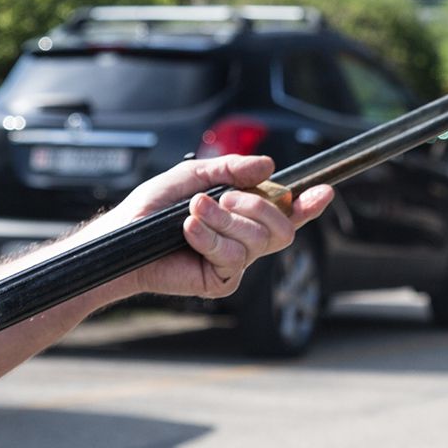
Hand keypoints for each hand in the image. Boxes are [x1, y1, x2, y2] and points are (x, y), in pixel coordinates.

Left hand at [100, 155, 332, 299]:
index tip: (323, 190)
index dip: (308, 204)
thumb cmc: (152, 209)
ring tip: (193, 213)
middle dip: (256, 206)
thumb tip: (268, 166)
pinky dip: (210, 239)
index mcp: (243, 213)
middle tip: (222, 199)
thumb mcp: (193, 176)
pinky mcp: (220, 281)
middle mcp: (244, 238)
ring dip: (224, 220)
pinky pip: (233, 257)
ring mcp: (235, 262)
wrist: (124, 237)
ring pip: (258, 241)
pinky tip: (189, 231)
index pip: (287, 211)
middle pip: (282, 227)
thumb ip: (230, 169)